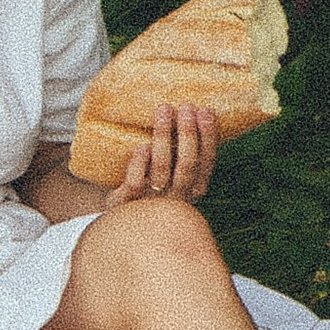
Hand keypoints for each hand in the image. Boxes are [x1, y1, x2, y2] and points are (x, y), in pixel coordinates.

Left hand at [100, 104, 218, 204]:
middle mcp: (177, 198)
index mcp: (192, 189)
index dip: (209, 136)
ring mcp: (153, 202)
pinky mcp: (128, 204)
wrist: (121, 223)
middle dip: (188, 133)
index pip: (207, 162)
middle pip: (188, 164)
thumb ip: (182, 151)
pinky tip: (142, 146)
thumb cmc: (151, 187)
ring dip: (164, 137)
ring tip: (163, 110)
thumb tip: (192, 109)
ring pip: (162, 169)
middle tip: (186, 106)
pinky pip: (136, 183)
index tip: (206, 110)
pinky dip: (140, 163)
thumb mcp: (173, 174)